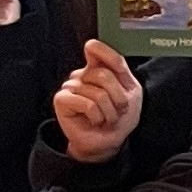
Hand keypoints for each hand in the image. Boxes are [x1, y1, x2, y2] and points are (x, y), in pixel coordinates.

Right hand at [52, 39, 143, 162]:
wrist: (108, 141)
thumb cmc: (119, 117)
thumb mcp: (130, 92)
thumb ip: (120, 70)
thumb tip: (103, 52)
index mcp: (98, 69)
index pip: (96, 50)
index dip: (106, 53)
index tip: (118, 68)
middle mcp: (82, 74)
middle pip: (103, 74)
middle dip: (118, 97)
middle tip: (118, 110)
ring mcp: (70, 86)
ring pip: (97, 93)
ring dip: (109, 112)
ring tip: (106, 118)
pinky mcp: (61, 99)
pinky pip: (86, 103)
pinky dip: (97, 116)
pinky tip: (94, 121)